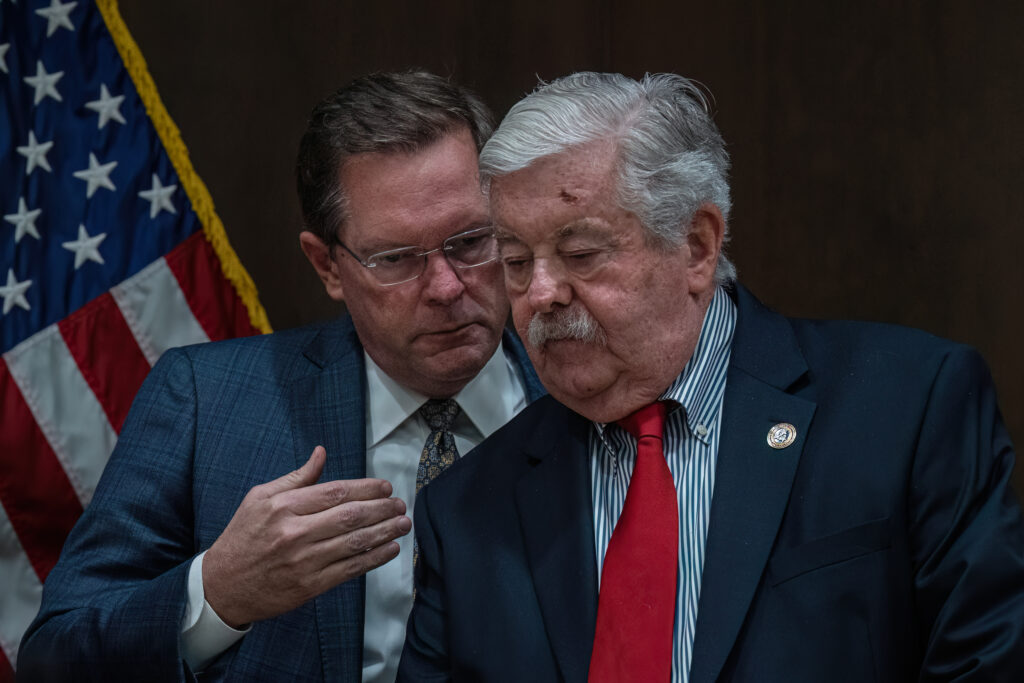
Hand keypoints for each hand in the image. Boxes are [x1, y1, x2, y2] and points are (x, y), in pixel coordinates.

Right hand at [202, 446, 410, 626]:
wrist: (222, 585)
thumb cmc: (242, 537)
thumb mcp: (259, 498)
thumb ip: (295, 478)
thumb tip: (321, 453)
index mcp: (283, 506)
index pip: (335, 492)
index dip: (366, 488)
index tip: (384, 487)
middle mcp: (294, 532)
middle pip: (350, 516)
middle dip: (382, 508)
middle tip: (400, 504)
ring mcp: (304, 561)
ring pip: (354, 542)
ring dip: (385, 531)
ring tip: (403, 523)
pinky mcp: (310, 585)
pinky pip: (350, 569)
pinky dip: (374, 558)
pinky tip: (390, 549)